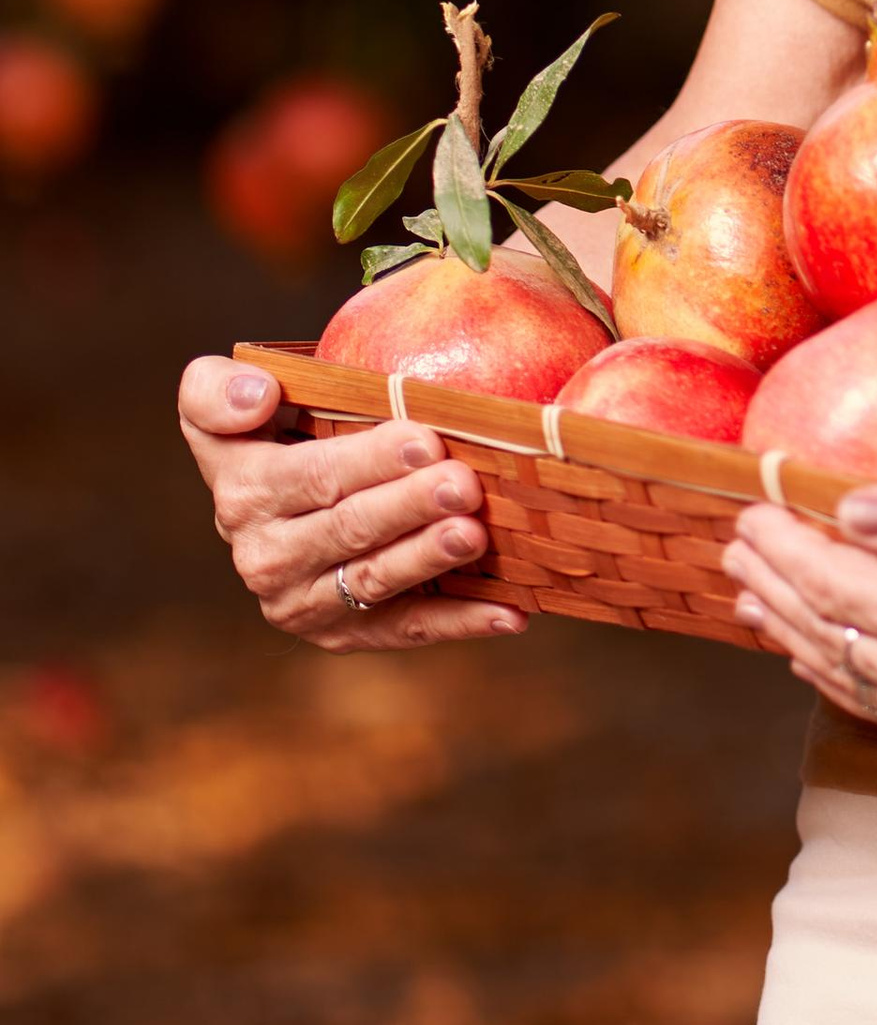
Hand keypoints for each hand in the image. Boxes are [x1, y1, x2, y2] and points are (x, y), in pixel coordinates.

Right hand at [177, 355, 525, 649]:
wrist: (277, 504)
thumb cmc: (270, 430)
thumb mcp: (220, 398)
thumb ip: (217, 390)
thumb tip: (257, 397)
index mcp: (244, 492)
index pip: (313, 475)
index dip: (369, 460)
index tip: (425, 439)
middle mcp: (265, 556)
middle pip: (349, 528)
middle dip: (410, 506)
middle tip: (464, 485)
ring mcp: (304, 602)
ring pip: (375, 581)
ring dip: (429, 560)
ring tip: (475, 535)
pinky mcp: (343, 634)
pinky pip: (406, 630)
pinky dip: (460, 622)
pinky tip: (510, 611)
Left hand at [723, 463, 876, 765]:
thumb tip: (847, 515)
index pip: (826, 579)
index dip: (780, 542)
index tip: (749, 510)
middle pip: (826, 633)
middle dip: (773, 587)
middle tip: (736, 551)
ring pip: (849, 679)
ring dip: (797, 637)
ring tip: (758, 603)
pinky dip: (846, 681)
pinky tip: (826, 658)